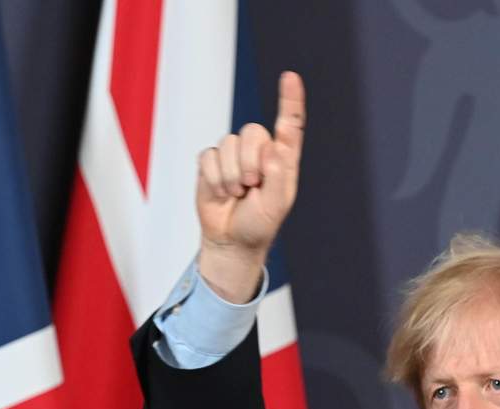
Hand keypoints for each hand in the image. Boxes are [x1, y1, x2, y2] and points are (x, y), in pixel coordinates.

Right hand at [196, 71, 305, 302]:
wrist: (230, 240)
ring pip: (229, 142)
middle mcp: (260, 151)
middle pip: (252, 132)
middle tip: (251, 187)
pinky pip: (209, 156)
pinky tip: (221, 193)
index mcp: (283, 159)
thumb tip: (273, 148)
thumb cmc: (259, 223)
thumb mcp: (276, 206)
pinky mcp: (212, 162)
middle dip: (250, 161)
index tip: (290, 77)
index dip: (290, 100)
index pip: (290, 124)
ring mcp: (234, 155)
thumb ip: (277, 177)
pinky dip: (214, 178)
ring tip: (237, 193)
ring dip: (231, 174)